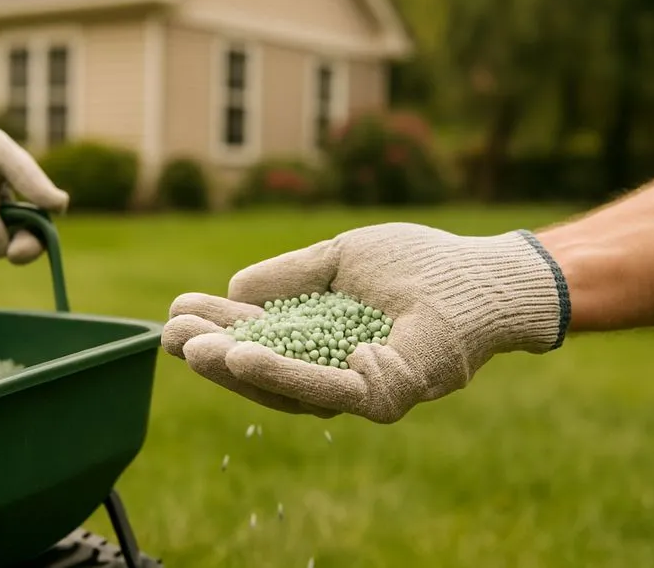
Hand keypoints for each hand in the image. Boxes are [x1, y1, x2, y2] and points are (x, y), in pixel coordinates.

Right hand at [163, 224, 570, 422]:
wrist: (484, 275)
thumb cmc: (419, 264)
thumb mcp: (339, 260)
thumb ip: (288, 278)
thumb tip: (232, 290)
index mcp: (320, 339)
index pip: (260, 340)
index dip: (218, 330)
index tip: (179, 311)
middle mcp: (335, 371)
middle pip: (265, 372)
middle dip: (215, 355)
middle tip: (169, 335)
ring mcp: (361, 387)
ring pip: (287, 385)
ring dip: (237, 366)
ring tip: (196, 347)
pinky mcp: (387, 393)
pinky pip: (329, 388)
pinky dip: (285, 373)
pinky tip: (245, 354)